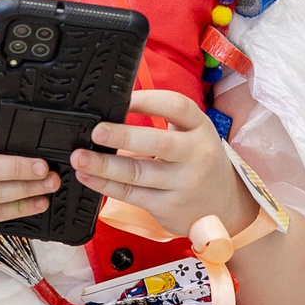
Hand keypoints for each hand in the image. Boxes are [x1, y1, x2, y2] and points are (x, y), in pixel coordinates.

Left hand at [74, 88, 247, 238]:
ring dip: (103, 165)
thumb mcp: (192, 138)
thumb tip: (110, 117)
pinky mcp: (167, 206)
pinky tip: (87, 177)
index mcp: (201, 129)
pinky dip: (105, 185)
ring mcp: (182, 183)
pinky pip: (130, 194)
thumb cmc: (199, 163)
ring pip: (137, 172)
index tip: (120, 97)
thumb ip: (161, 127)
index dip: (147, 99)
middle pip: (157, 142)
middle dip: (123, 135)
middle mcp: (196, 154)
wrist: (225, 207)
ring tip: (79, 157)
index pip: (177, 107)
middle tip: (95, 130)